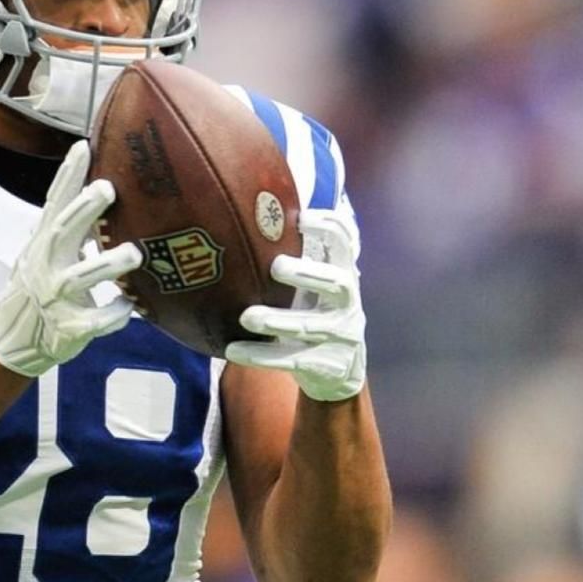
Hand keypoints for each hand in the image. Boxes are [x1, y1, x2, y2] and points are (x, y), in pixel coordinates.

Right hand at [0, 141, 142, 376]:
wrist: (14, 337)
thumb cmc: (40, 285)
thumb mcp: (46, 251)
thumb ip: (69, 222)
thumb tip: (92, 179)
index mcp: (45, 243)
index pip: (55, 203)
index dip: (67, 175)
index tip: (83, 147)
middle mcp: (47, 265)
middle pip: (62, 231)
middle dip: (84, 209)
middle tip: (107, 188)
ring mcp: (56, 297)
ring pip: (80, 278)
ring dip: (106, 264)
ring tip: (133, 254)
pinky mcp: (68, 327)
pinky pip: (95, 321)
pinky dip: (113, 314)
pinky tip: (129, 307)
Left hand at [225, 207, 366, 402]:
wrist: (338, 372)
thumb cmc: (315, 314)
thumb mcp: (315, 286)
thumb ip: (299, 257)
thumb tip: (249, 209)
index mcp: (343, 274)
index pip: (345, 241)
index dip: (327, 226)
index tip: (299, 217)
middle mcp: (348, 303)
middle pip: (336, 282)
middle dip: (307, 273)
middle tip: (276, 266)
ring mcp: (341, 336)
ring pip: (308, 327)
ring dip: (277, 320)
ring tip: (246, 317)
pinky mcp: (327, 365)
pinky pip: (292, 360)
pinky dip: (261, 355)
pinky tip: (234, 350)